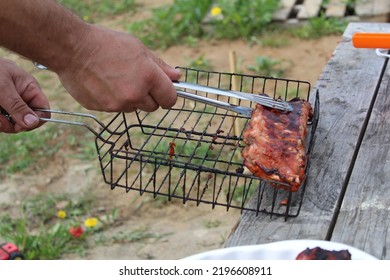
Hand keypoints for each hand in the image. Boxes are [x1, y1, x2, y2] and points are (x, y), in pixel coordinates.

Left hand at [0, 58, 49, 132]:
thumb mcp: (3, 88)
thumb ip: (17, 106)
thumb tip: (33, 122)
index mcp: (30, 89)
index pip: (43, 110)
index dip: (36, 120)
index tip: (21, 125)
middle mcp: (22, 98)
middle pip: (28, 121)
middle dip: (14, 124)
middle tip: (1, 122)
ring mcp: (10, 104)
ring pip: (13, 124)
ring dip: (3, 124)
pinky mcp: (1, 109)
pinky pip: (3, 122)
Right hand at [55, 25, 180, 111]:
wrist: (71, 49)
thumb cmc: (106, 44)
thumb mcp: (138, 48)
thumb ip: (160, 66)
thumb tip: (176, 78)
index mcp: (148, 76)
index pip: (170, 99)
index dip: (169, 96)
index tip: (165, 93)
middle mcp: (135, 94)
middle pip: (153, 107)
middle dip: (148, 97)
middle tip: (136, 80)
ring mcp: (118, 104)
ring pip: (134, 108)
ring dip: (130, 99)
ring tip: (116, 79)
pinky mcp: (103, 109)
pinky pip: (116, 109)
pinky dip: (113, 100)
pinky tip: (104, 84)